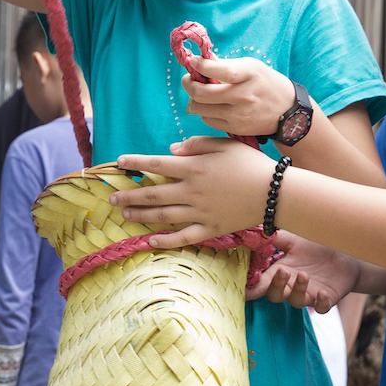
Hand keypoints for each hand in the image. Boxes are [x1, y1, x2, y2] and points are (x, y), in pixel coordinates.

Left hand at [113, 136, 275, 246]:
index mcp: (194, 167)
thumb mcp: (223, 144)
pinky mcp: (209, 229)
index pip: (156, 164)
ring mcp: (199, 212)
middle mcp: (191, 191)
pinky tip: (149, 241)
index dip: (135, 163)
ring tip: (124, 215)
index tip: (118, 163)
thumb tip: (170, 150)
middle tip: (111, 198)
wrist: (274, 192)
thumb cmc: (250, 163)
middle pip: (153, 194)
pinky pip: (183, 237)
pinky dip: (165, 241)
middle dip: (129, 195)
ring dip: (140, 215)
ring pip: (162, 216)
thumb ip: (195, 145)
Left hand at [182, 57, 294, 137]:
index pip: (218, 70)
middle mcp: (243, 95)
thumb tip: (199, 63)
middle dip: (188, 84)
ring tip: (201, 93)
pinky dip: (206, 111)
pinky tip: (214, 106)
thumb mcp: (252, 67)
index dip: (200, 66)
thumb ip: (226, 65)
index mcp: (249, 74)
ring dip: (195, 99)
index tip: (193, 61)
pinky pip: (208, 119)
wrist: (288, 112)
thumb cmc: (267, 83)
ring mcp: (238, 114)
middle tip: (188, 79)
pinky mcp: (235, 128)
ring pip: (200, 108)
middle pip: (201, 93)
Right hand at [247, 231, 360, 313]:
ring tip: (304, 275)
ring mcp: (308, 294)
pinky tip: (322, 293)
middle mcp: (291, 286)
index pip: (261, 282)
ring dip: (297, 290)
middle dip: (276, 285)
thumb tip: (252, 231)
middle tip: (282, 271)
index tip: (244, 286)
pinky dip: (321, 303)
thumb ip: (274, 238)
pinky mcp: (326, 300)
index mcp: (280, 272)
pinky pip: (321, 307)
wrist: (345, 253)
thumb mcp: (294, 239)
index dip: (252, 287)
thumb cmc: (315, 247)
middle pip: (275, 295)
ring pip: (296, 301)